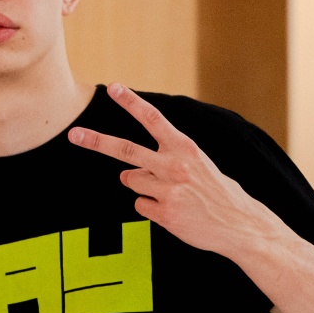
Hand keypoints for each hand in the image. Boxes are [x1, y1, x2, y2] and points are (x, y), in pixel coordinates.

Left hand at [68, 83, 274, 259]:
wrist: (240, 224)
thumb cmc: (216, 192)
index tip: (113, 88)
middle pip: (125, 149)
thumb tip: (126, 173)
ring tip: (171, 194)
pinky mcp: (164, 213)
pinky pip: (139, 205)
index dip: (131, 102)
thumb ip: (165, 160)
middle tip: (74, 135)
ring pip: (130, 180)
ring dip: (142, 186)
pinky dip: (150, 208)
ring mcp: (168, 190)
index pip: (153, 119)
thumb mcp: (198, 164)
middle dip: (96, 141)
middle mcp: (174, 165)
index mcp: (185, 148)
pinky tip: (173, 212)